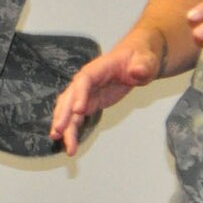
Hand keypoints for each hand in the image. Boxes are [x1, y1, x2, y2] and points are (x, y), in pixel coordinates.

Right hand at [49, 30, 166, 156]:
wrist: (136, 62)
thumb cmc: (138, 59)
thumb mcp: (145, 61)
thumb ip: (141, 67)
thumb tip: (137, 72)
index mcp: (97, 69)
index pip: (84, 81)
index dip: (80, 95)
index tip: (79, 110)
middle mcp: (86, 81)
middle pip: (70, 97)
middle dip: (63, 114)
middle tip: (59, 130)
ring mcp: (85, 94)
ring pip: (69, 110)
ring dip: (63, 125)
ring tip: (57, 139)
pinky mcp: (88, 104)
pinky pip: (76, 118)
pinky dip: (71, 130)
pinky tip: (69, 144)